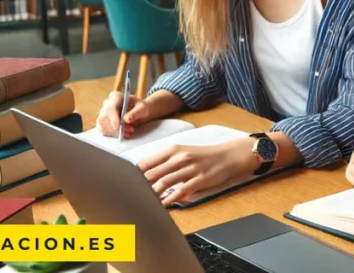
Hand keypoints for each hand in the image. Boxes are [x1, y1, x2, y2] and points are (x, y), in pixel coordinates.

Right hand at [95, 91, 151, 136]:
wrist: (139, 112)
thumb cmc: (140, 108)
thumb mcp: (142, 108)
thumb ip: (135, 113)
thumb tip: (126, 119)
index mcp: (115, 96)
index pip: (110, 107)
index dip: (113, 118)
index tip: (117, 126)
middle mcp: (107, 104)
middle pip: (104, 117)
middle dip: (116, 127)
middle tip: (129, 130)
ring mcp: (103, 113)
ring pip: (102, 125)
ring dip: (115, 132)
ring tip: (128, 132)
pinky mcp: (103, 122)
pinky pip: (102, 130)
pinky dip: (112, 134)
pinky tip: (122, 134)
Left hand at [137, 139, 252, 206]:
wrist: (229, 155)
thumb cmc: (204, 155)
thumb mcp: (183, 151)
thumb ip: (164, 161)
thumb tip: (144, 172)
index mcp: (173, 149)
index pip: (146, 162)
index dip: (133, 174)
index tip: (124, 183)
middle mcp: (180, 157)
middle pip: (152, 174)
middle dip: (139, 186)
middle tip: (129, 196)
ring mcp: (190, 169)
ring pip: (164, 183)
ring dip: (152, 194)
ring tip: (143, 202)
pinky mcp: (199, 180)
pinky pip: (181, 191)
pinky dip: (170, 199)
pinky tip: (163, 205)